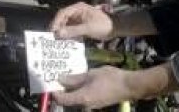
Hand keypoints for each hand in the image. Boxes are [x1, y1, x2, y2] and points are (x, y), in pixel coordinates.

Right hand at [50, 2, 112, 39]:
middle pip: (63, 19)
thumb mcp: (88, 28)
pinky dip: (69, 35)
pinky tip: (67, 42)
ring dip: (63, 32)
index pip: (63, 13)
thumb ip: (73, 30)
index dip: (56, 22)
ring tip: (58, 41)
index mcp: (78, 8)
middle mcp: (77, 12)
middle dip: (58, 28)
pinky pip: (72, 29)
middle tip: (53, 38)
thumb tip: (59, 33)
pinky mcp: (82, 25)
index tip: (52, 32)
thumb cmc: (103, 25)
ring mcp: (79, 19)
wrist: (116, 28)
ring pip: (67, 25)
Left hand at [53, 63, 178, 108]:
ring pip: (76, 99)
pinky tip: (80, 80)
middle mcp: (85, 105)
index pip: (61, 100)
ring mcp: (91, 105)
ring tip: (68, 76)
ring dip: (70, 90)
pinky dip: (79, 91)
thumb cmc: (110, 78)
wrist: (129, 86)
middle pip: (68, 101)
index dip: (53, 92)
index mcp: (82, 98)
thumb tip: (60, 79)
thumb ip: (75, 78)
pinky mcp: (97, 103)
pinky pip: (83, 98)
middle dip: (61, 90)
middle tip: (57, 77)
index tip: (49, 82)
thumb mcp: (91, 74)